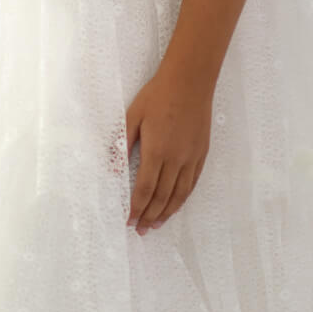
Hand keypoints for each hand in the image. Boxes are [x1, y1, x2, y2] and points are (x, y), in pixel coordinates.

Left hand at [125, 66, 211, 235]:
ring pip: (179, 194)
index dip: (136, 208)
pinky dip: (183, 198)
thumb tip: (111, 167)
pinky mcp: (201, 153)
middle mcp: (176, 159)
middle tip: (141, 230)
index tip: (129, 221)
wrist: (190, 81)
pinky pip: (193, 182)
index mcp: (156, 151)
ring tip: (157, 225)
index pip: (145, 189)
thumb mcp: (133, 116)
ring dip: (167, 213)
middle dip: (150, 216)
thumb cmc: (158, 95)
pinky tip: (176, 204)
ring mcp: (191, 157)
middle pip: (162, 197)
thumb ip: (122, 143)